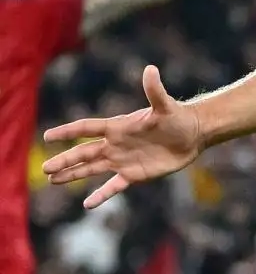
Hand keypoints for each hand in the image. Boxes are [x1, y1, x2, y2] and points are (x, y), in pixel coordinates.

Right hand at [41, 66, 204, 208]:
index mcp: (118, 127)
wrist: (192, 135)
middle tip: (45, 168)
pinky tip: (87, 205)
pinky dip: (101, 195)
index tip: (47, 136)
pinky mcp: (134, 175)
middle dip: (65, 160)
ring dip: (73, 174)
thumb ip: (154, 90)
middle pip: (83, 152)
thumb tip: (150, 69)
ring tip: (52, 180)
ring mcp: (122, 160)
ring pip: (91, 168)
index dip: (68, 131)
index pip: (87, 128)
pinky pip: (113, 186)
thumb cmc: (178, 117)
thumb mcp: (165, 105)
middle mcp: (115, 144)